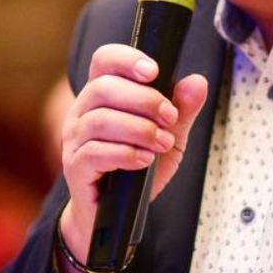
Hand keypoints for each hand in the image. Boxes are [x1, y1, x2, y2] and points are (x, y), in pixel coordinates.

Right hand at [57, 43, 208, 263]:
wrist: (116, 214)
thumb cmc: (137, 168)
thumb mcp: (169, 137)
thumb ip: (182, 110)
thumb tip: (197, 82)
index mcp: (102, 95)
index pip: (104, 60)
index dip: (126, 59)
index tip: (154, 72)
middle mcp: (83, 111)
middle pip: (103, 88)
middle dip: (144, 100)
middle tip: (169, 118)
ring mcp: (74, 139)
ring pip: (100, 120)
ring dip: (139, 129)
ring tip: (162, 143)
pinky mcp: (75, 166)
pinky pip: (94, 152)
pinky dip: (125, 153)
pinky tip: (144, 160)